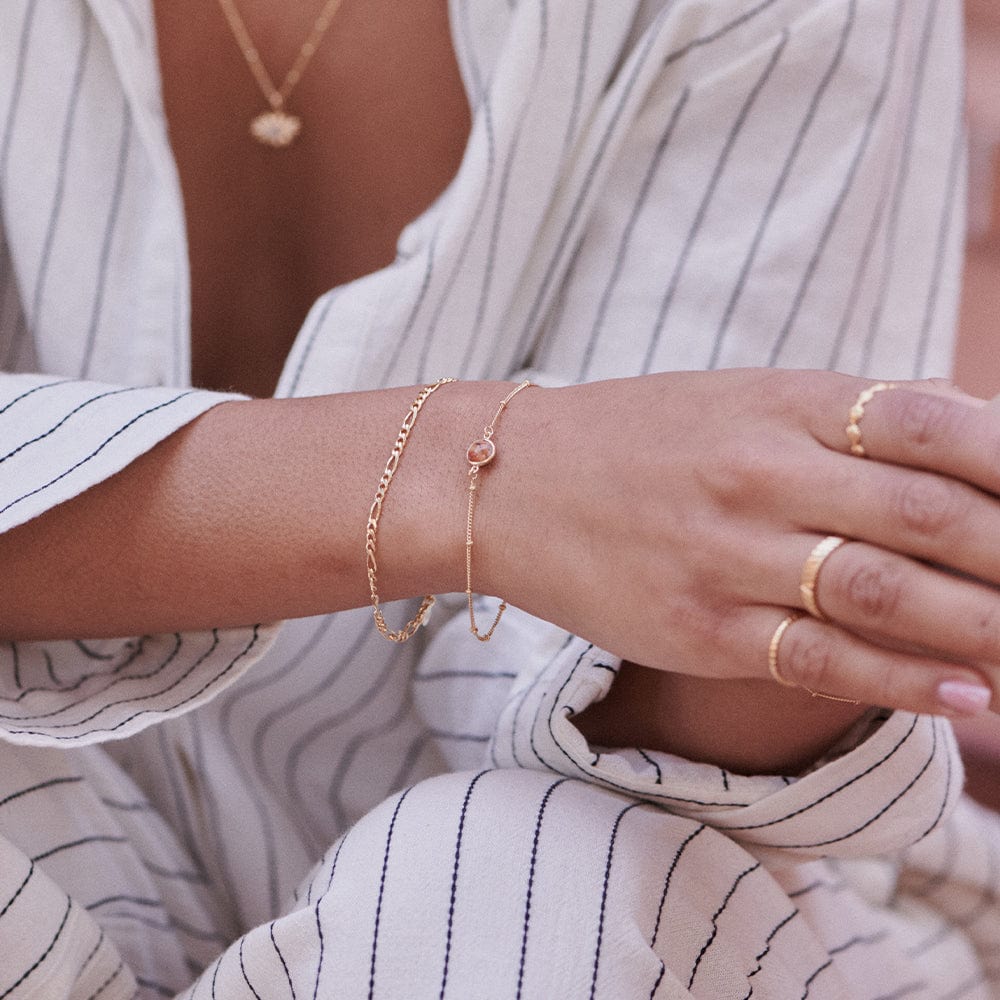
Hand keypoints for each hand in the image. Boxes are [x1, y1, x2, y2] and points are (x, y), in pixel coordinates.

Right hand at [482, 369, 999, 719]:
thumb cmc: (635, 437)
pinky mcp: (699, 626)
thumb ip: (846, 419)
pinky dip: (905, 681)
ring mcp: (728, 555)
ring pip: (887, 595)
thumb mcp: (739, 397)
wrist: (511, 480)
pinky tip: (970, 697)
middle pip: (931, 516)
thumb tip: (970, 440)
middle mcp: (761, 474)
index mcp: (781, 403)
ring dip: (988, 626)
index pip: (937, 425)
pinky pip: (820, 659)